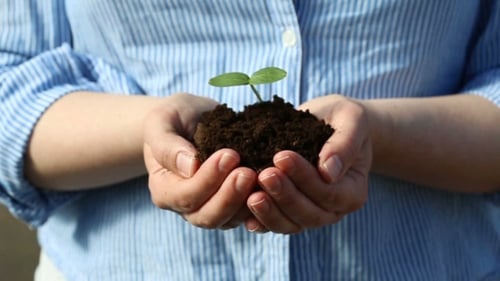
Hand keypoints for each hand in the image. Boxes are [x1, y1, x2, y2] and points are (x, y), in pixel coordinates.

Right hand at [143, 93, 256, 228]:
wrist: (190, 119)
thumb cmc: (172, 118)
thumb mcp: (162, 122)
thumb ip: (168, 146)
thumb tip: (190, 167)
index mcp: (164, 189)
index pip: (185, 195)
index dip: (208, 179)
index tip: (229, 155)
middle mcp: (185, 206)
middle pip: (207, 216)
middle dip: (230, 196)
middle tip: (248, 172)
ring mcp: (209, 208)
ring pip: (229, 220)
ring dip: (246, 202)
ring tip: (263, 177)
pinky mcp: (232, 205)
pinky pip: (246, 214)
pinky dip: (259, 203)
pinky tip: (272, 184)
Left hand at [245, 95, 371, 233]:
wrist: (327, 123)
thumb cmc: (342, 120)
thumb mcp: (351, 121)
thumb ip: (344, 144)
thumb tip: (328, 172)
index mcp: (352, 191)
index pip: (329, 193)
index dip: (305, 178)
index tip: (282, 156)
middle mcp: (333, 210)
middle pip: (309, 214)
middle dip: (285, 195)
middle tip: (264, 174)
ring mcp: (310, 215)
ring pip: (290, 224)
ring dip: (270, 212)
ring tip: (252, 195)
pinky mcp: (288, 213)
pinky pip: (274, 223)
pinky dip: (259, 220)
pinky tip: (244, 209)